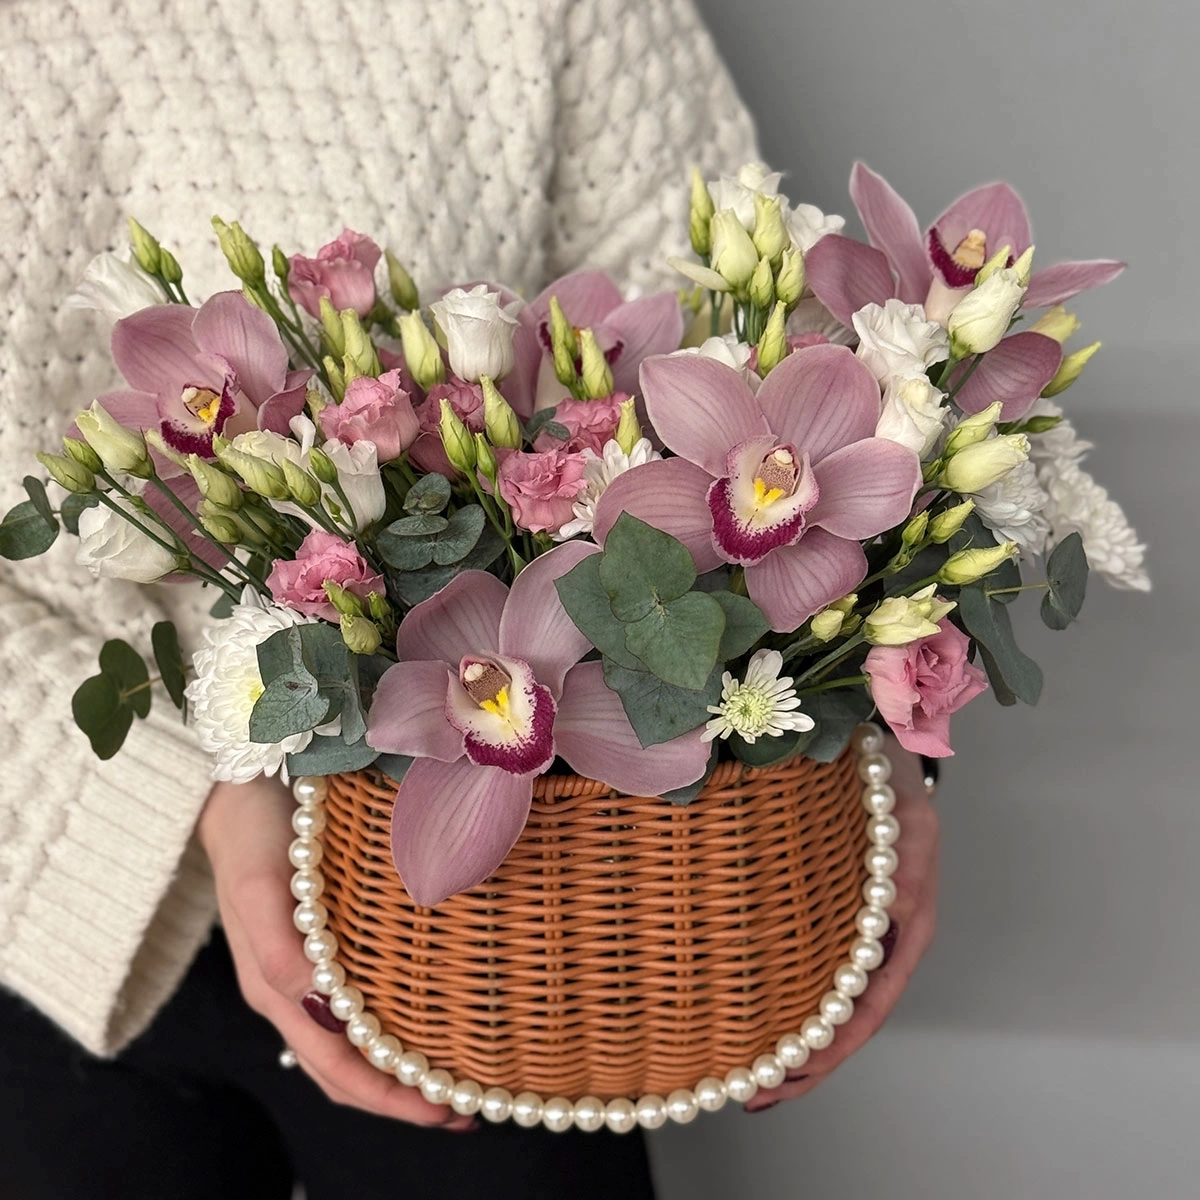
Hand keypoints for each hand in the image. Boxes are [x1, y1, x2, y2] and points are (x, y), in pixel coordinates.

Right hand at [198, 776, 473, 1129]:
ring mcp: (304, 970)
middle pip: (346, 1068)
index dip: (387, 1097)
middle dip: (402, 1097)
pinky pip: (357, 1003)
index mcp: (274, 989)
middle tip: (467, 1110)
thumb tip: (320, 1007)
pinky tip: (427, 1017)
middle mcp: (291, 991)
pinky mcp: (322, 942)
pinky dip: (392, 1026)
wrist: (241, 787)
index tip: (443, 1108)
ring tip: (457, 1078)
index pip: (335, 1067)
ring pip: (353, 1043)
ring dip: (400, 1068)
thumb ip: (280, 949)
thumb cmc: (252, 834)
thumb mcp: (261, 885)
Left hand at [745, 739, 938, 1110]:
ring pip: (836, 1004)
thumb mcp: (897, 811)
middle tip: (758, 1093)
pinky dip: (798, 1009)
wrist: (877, 748)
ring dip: (799, 1046)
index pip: (875, 999)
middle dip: (809, 1062)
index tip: (796, 1071)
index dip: (837, 1043)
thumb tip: (885, 910)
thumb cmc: (884, 772)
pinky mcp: (842, 919)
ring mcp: (866, 929)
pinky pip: (825, 976)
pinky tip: (765, 1025)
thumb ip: (891, 857)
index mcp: (906, 914)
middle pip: (853, 1015)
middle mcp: (889, 933)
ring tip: (755, 1081)